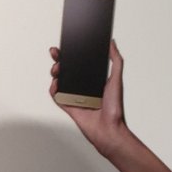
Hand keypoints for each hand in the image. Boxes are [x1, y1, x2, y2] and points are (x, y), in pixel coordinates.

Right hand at [49, 40, 130, 156]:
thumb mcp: (117, 79)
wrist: (108, 128)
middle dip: (59, 60)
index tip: (66, 46)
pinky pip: (56, 96)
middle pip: (67, 70)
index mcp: (94, 79)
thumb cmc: (115, 107)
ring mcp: (74, 96)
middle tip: (56, 53)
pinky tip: (56, 84)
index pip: (80, 63)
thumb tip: (112, 43)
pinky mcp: (68, 105)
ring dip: (55, 73)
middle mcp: (83, 87)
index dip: (71, 54)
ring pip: (60, 81)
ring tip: (57, 69)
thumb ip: (115, 60)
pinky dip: (54, 89)